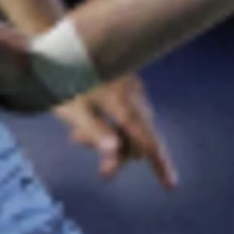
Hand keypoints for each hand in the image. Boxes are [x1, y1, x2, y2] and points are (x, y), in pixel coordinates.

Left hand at [52, 73, 178, 190]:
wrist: (63, 47)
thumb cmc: (63, 80)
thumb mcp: (74, 110)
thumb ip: (95, 132)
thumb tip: (114, 154)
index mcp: (123, 104)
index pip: (147, 140)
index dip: (159, 164)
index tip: (171, 185)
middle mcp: (134, 96)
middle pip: (138, 138)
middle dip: (118, 152)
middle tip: (87, 154)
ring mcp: (132, 89)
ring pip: (131, 127)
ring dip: (110, 138)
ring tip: (75, 137)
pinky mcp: (126, 84)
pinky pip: (126, 114)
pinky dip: (110, 125)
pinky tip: (83, 125)